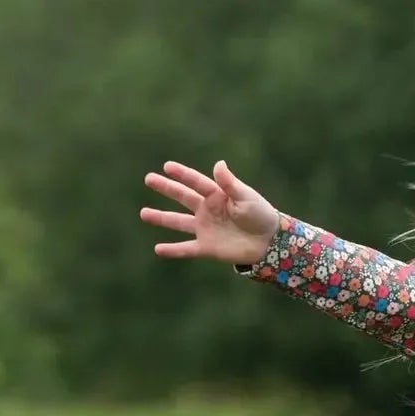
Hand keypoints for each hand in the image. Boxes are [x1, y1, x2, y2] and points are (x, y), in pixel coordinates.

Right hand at [140, 160, 278, 265]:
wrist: (271, 243)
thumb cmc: (261, 216)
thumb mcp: (246, 197)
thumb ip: (230, 184)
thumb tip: (218, 164)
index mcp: (217, 195)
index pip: (196, 182)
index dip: (182, 174)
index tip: (167, 166)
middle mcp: (208, 210)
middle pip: (183, 197)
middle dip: (166, 188)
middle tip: (148, 179)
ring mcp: (205, 228)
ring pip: (178, 222)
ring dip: (161, 218)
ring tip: (143, 213)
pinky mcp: (207, 247)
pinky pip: (186, 249)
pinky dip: (173, 250)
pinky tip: (158, 249)